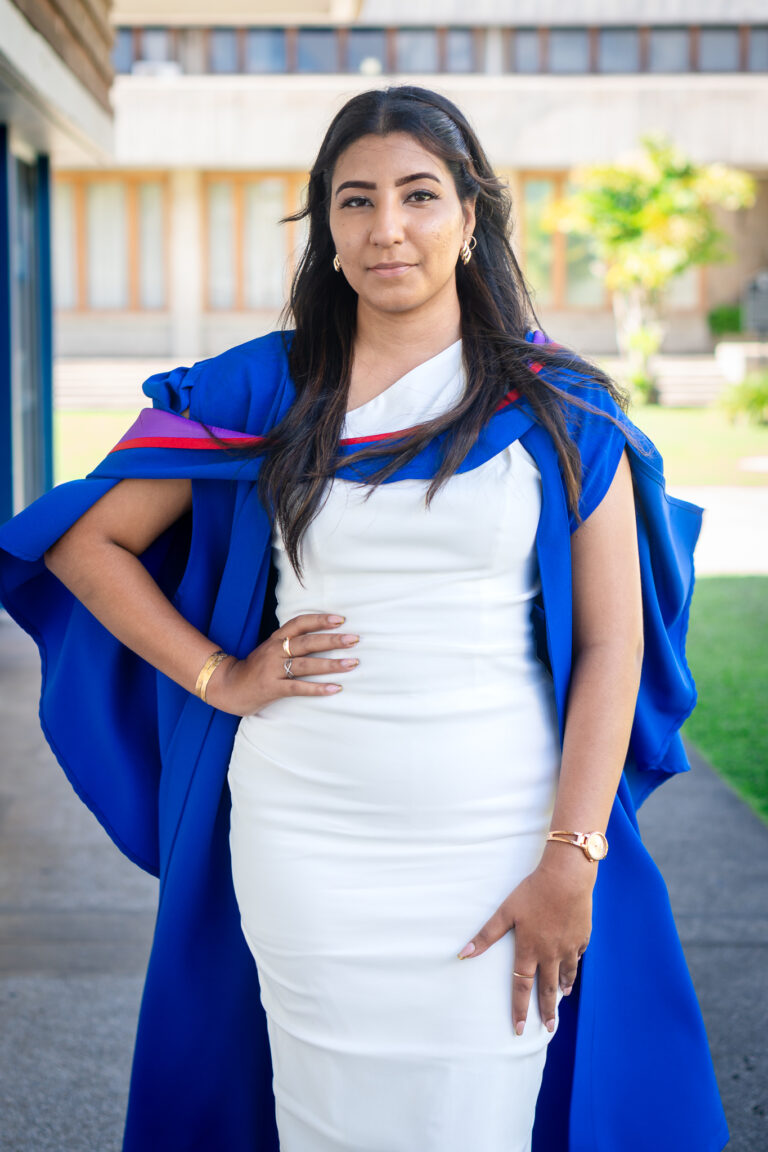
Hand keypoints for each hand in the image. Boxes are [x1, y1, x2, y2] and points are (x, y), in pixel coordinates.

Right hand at [205, 613, 359, 715]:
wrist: (227, 687)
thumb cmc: (255, 668)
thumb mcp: (270, 650)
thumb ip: (290, 642)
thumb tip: (321, 637)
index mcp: (275, 639)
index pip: (299, 623)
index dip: (319, 620)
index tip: (340, 619)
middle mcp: (275, 651)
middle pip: (307, 642)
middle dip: (332, 640)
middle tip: (354, 639)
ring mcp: (273, 670)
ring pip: (306, 664)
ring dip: (331, 664)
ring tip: (352, 663)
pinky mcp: (272, 688)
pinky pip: (298, 688)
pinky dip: (318, 689)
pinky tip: (335, 688)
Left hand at [457, 848, 594, 1035]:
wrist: (567, 877)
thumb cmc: (533, 891)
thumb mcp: (506, 911)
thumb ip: (487, 934)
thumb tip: (464, 953)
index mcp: (529, 949)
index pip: (522, 986)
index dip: (519, 1009)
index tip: (520, 1029)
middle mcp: (550, 953)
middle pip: (547, 988)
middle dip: (547, 1011)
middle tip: (549, 1028)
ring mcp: (569, 946)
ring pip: (566, 974)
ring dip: (562, 988)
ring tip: (561, 997)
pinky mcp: (583, 937)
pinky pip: (578, 956)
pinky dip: (575, 966)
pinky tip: (573, 966)